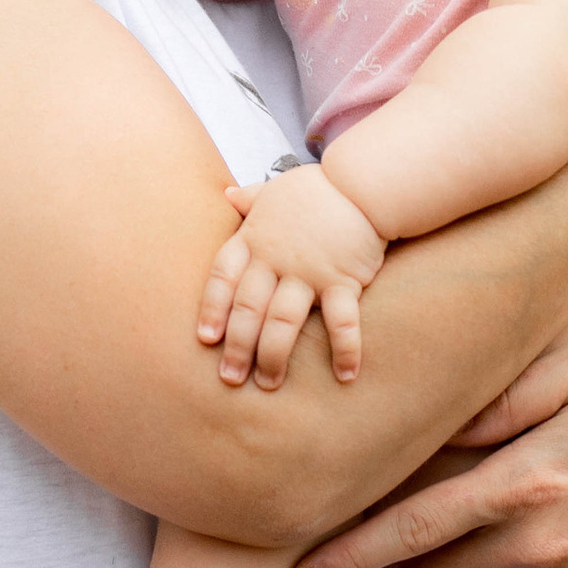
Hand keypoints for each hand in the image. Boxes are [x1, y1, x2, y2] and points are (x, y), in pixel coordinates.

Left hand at [202, 164, 388, 390]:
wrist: (362, 183)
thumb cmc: (318, 189)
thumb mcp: (275, 190)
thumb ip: (250, 199)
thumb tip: (227, 194)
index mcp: (254, 238)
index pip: (223, 277)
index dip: (212, 309)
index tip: (206, 340)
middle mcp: (275, 259)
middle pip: (248, 308)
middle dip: (237, 346)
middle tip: (230, 379)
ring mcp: (308, 272)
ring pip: (283, 321)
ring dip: (274, 356)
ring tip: (268, 385)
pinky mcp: (343, 280)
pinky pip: (341, 321)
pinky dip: (345, 349)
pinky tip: (345, 375)